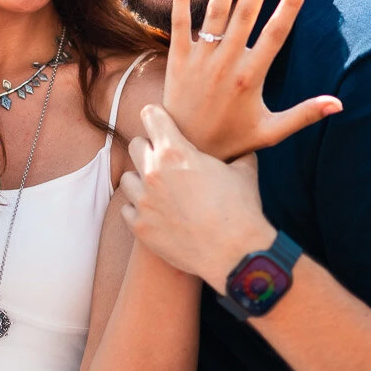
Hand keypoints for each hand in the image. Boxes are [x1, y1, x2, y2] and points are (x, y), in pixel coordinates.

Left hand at [120, 106, 272, 290]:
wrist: (235, 253)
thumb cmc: (241, 209)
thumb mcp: (243, 171)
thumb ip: (237, 154)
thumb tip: (244, 148)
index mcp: (176, 152)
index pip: (151, 116)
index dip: (156, 116)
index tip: (159, 120)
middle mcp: (153, 172)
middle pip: (135, 145)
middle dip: (148, 149)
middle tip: (163, 159)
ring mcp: (143, 201)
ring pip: (127, 178)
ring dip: (140, 180)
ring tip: (158, 189)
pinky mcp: (140, 227)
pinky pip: (127, 210)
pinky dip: (138, 210)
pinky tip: (155, 213)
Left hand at [163, 0, 340, 159]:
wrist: (186, 148)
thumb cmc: (233, 139)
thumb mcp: (271, 130)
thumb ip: (304, 114)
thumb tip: (339, 104)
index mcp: (250, 77)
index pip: (275, 34)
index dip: (288, 6)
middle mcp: (225, 63)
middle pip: (246, 14)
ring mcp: (200, 58)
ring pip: (216, 12)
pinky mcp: (177, 58)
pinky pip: (179, 22)